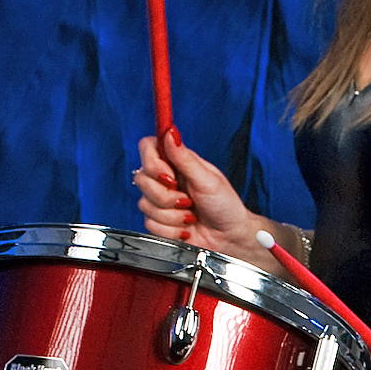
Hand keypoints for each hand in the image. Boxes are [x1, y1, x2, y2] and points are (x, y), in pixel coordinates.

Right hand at [133, 133, 274, 267]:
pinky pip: (150, 224)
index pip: (148, 148)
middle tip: (187, 200)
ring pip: (145, 204)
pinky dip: (171, 230)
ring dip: (172, 215)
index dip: (153, 162)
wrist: (228, 237)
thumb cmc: (225, 206)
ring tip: (190, 215)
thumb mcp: (208, 179)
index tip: (170, 175)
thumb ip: (185, 157)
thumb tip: (170, 132)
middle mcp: (165, 179)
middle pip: (142, 179)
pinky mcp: (158, 221)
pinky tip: (185, 228)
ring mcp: (160, 201)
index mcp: (176, 163)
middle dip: (166, 196)